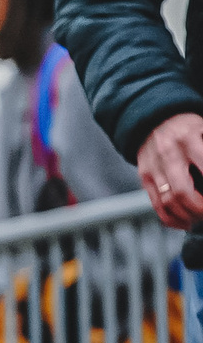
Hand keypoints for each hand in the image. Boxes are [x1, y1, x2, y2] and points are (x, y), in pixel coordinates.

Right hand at [137, 113, 202, 228]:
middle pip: (182, 192)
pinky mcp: (144, 178)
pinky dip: (171, 219)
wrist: (153, 119)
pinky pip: (156, 205)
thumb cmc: (188, 127)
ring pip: (168, 202)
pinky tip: (185, 223)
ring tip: (201, 220)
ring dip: (187, 217)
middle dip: (200, 209)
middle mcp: (167, 154)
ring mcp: (152, 168)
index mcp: (188, 138)